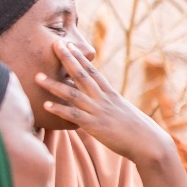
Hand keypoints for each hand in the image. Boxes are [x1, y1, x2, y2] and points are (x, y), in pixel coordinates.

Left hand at [35, 41, 175, 166]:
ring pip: (73, 94)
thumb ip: (108, 105)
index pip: (92, 71)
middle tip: (55, 44)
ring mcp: (99, 111)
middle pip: (82, 75)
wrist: (149, 142)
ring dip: (54, 85)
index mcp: (110, 94)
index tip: (69, 44)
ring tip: (37, 76)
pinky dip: (59, 110)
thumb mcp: (122, 111)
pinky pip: (74, 116)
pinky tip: (45, 105)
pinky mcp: (96, 126)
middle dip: (68, 59)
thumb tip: (100, 103)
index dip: (79, 57)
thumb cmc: (137, 129)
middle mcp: (104, 99)